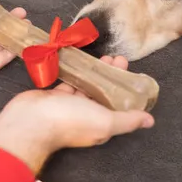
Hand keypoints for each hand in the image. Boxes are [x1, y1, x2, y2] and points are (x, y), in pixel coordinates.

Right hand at [0, 56, 154, 172]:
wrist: (31, 120)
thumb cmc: (69, 121)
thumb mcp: (105, 121)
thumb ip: (128, 120)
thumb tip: (150, 121)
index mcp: (101, 125)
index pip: (119, 107)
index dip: (126, 89)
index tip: (129, 72)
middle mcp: (88, 117)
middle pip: (105, 94)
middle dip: (113, 76)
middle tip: (117, 58)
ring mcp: (70, 107)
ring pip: (88, 87)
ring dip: (97, 72)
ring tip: (104, 56)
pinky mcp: (56, 97)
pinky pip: (70, 83)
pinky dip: (77, 73)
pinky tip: (83, 60)